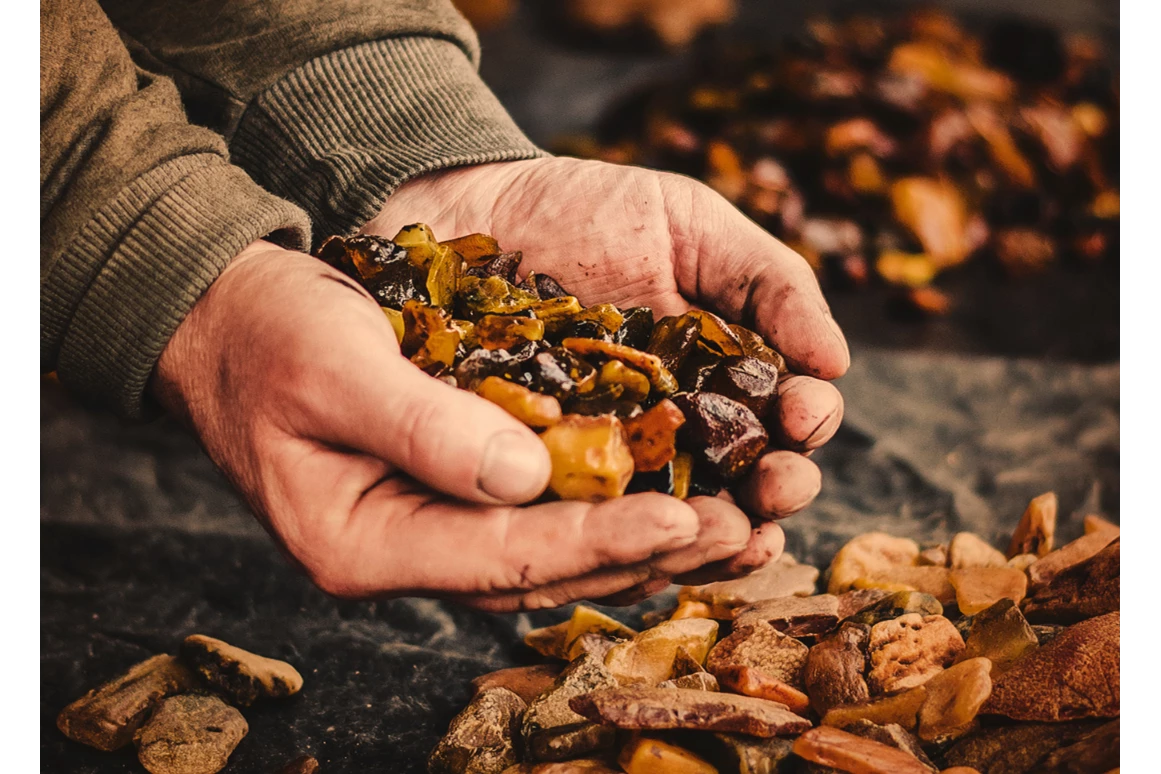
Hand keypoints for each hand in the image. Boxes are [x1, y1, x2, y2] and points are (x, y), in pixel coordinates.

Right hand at [152, 239, 775, 610]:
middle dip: (644, 551)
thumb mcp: (334, 367)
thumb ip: (423, 425)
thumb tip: (529, 474)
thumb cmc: (268, 337)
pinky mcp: (455, 494)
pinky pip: (547, 516)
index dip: (596, 540)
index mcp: (364, 543)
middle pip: (544, 570)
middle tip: (741, 527)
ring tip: (734, 519)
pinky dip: (612, 506)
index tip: (683, 518)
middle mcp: (407, 553)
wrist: (228, 321)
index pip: (501, 557)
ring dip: (644, 539)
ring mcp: (433, 528)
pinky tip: (675, 490)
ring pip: (556, 552)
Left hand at [365, 157, 848, 589]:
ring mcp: (614, 459)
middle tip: (776, 485)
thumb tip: (836, 361)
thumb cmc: (589, 212)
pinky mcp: (548, 476)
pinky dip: (624, 541)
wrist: (477, 209)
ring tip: (733, 532)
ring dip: (716, 534)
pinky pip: (591, 523)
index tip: (805, 412)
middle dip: (775, 489)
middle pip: (746, 481)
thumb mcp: (691, 227)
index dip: (808, 423)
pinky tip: (647, 543)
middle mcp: (679, 427)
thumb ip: (768, 282)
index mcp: (723, 373)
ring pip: (678, 517)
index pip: (786, 417)